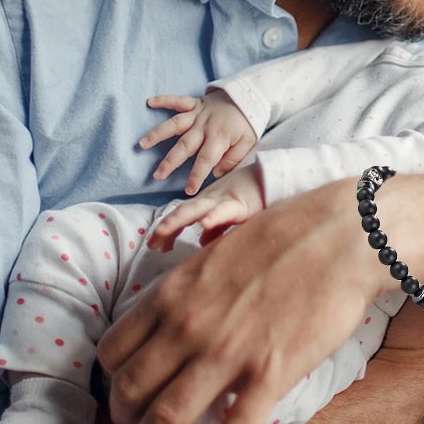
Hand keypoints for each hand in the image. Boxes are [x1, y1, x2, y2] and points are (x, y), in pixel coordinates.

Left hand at [96, 177, 389, 423]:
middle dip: (121, 422)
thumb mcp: (217, 251)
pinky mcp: (269, 374)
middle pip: (129, 390)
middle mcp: (188, 325)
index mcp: (174, 292)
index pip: (114, 349)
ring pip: (164, 418)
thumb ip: (190, 287)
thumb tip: (176, 314)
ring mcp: (227, 352)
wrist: (341, 236)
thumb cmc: (284, 233)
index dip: (111, 379)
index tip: (122, 391)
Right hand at [139, 89, 257, 195]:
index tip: (189, 190)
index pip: (206, 160)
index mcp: (219, 138)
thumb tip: (216, 173)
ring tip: (142, 144)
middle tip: (157, 175)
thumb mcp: (247, 143)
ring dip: (158, 134)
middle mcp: (205, 126)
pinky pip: (178, 101)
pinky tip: (149, 102)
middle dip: (170, 162)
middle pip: (185, 146)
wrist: (250, 97)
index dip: (197, 176)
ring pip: (175, 124)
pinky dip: (164, 100)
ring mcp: (198, 114)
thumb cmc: (247, 124)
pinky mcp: (195, 104)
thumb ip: (232, 159)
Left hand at [146, 163, 264, 252]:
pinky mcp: (239, 205)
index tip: (155, 246)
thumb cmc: (251, 196)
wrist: (272, 178)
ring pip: (196, 210)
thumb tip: (202, 241)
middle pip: (183, 212)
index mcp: (207, 204)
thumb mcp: (229, 213)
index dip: (167, 229)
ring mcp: (223, 201)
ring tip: (163, 230)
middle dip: (165, 227)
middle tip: (151, 244)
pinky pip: (225, 211)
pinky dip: (213, 216)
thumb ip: (216, 227)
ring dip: (178, 219)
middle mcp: (210, 201)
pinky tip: (203, 223)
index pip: (182, 216)